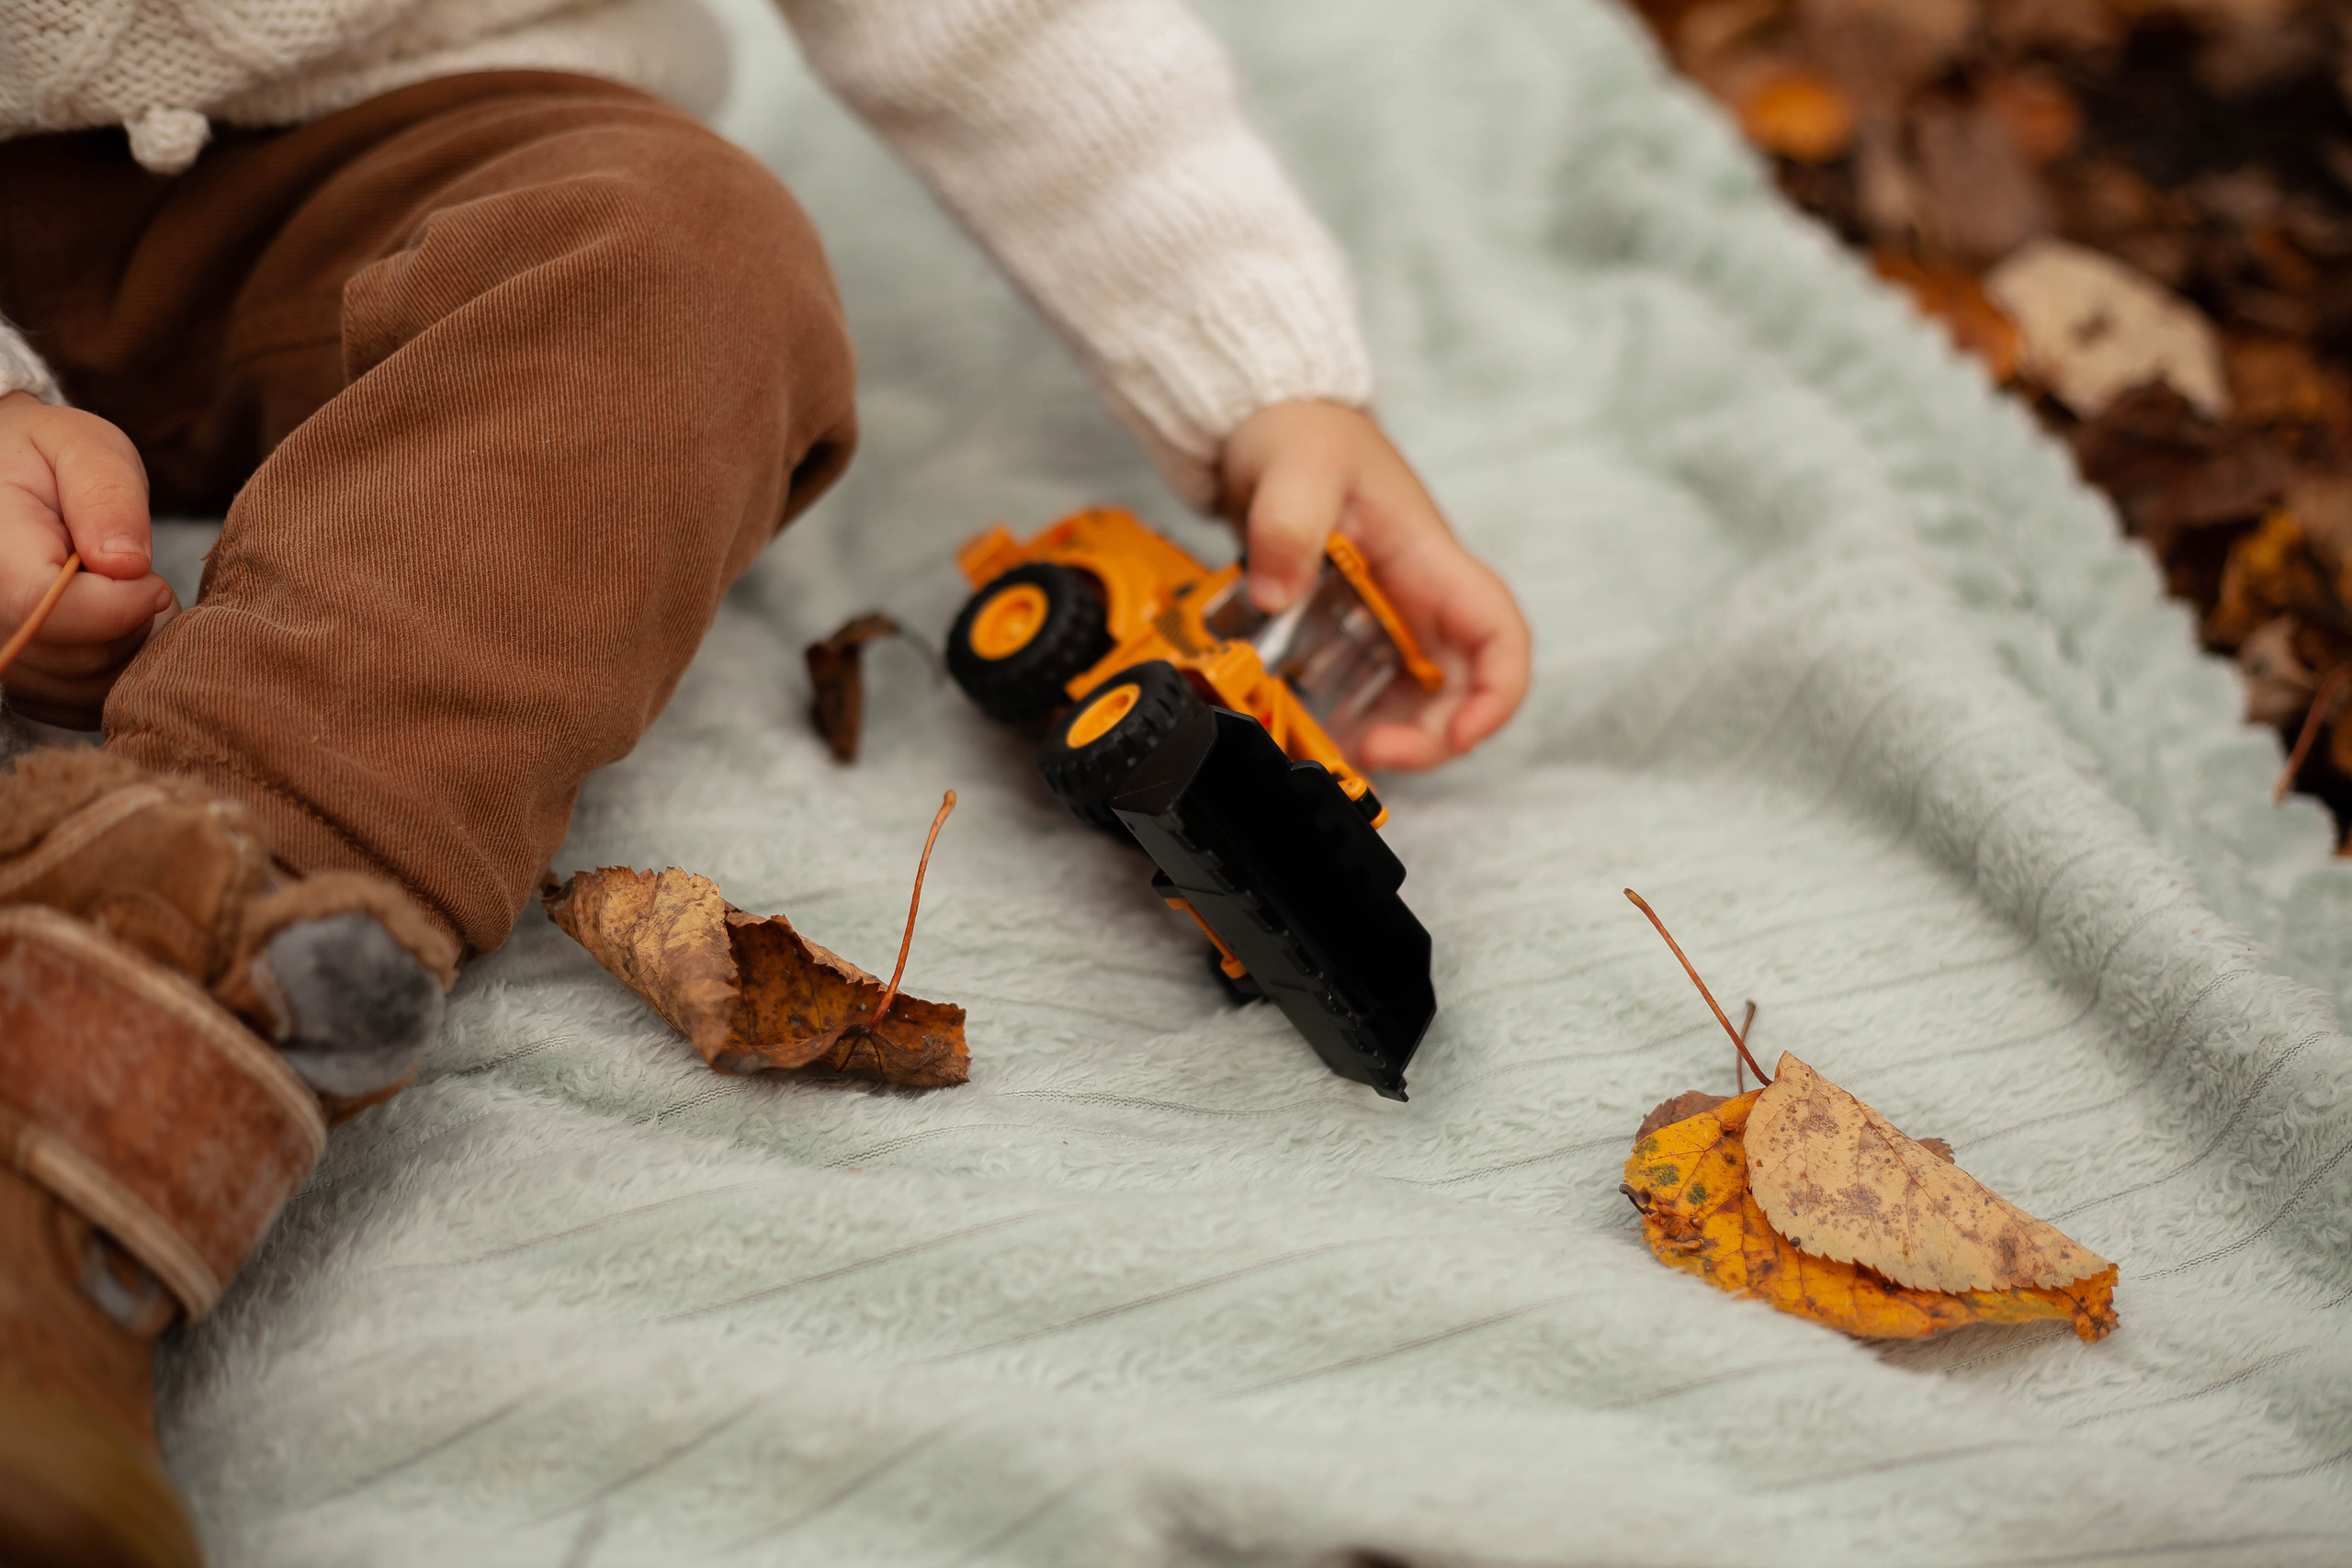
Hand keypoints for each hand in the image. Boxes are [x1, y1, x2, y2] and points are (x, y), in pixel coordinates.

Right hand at [0, 391, 175, 727]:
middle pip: (75, 657)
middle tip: (135, 576)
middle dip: (132, 622)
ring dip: (129, 648)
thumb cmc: (48, 456)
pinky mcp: (15, 679)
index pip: (46, 609)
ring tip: (120, 594)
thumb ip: (107, 495)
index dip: (119, 604)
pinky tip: (110, 625)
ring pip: (84, 688)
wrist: (7, 472)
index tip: (148, 576)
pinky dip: (114, 673)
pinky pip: (80, 705)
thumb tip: (125, 564)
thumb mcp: (84, 447)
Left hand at [1218, 400, 1528, 770]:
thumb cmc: (1302, 434)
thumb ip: (1287, 523)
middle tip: (1373, 751)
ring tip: (1343, 750)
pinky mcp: (1360, 627)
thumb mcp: (1294, 466)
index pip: (1497, 633)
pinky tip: (1322, 731)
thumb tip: (1276, 593)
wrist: (1271, 422)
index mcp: (1428, 560)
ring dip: (1398, 736)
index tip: (1460, 732)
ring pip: (1424, 698)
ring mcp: (1394, 615)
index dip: (1497, 692)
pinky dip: (1359, 719)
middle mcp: (1424, 597)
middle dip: (1434, 736)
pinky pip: (1376, 688)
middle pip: (1465, 686)